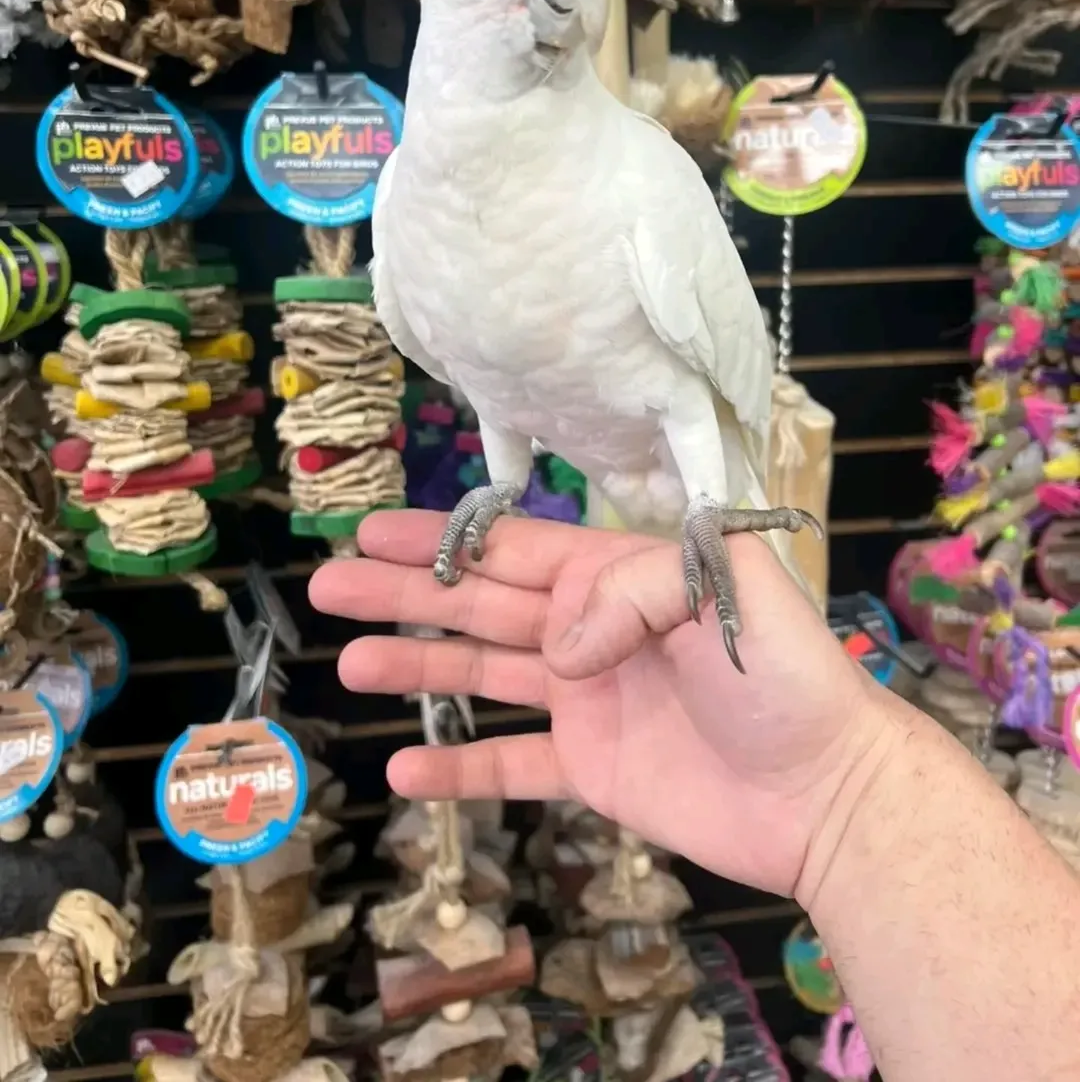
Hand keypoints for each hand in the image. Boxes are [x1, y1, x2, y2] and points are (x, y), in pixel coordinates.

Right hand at [309, 511, 901, 899]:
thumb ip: (627, 593)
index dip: (441, 541)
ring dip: (418, 670)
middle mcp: (593, 630)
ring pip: (485, 678)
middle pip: (480, 605)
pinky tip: (405, 772)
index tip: (371, 534)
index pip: (512, 547)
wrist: (828, 792)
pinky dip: (461, 769)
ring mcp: (590, 701)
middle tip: (330, 588)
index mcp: (615, 576)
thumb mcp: (719, 590)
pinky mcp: (595, 768)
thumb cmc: (785, 677)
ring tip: (351, 666)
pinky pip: (514, 764)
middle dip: (405, 595)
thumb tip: (555, 647)